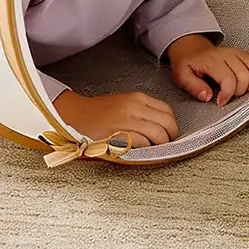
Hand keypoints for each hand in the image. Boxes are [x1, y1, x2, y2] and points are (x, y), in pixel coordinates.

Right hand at [54, 89, 177, 148]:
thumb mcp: (126, 104)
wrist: (75, 115)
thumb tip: (163, 125)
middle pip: (167, 122)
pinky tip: (142, 149)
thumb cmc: (99, 113)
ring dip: (161, 144)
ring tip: (156, 148)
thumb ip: (144, 111)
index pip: (167, 110)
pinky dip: (146, 148)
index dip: (173, 124)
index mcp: (138, 98)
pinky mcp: (119, 133)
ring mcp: (127, 120)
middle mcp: (135, 106)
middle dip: (171, 135)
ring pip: (158, 133)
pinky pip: (142, 142)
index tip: (171, 133)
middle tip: (168, 143)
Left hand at [166, 36, 248, 106]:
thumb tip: (208, 97)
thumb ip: (193, 87)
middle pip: (245, 75)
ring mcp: (238, 53)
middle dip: (240, 91)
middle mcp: (228, 55)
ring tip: (241, 90)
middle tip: (230, 96)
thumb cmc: (187, 62)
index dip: (227, 94)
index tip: (221, 102)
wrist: (191, 47)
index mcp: (212, 61)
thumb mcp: (181, 76)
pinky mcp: (244, 53)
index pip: (228, 79)